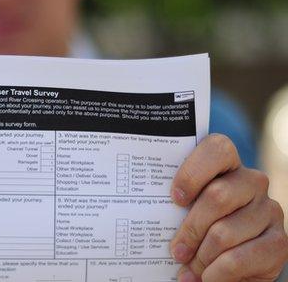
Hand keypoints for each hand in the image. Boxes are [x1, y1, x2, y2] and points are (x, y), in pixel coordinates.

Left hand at [170, 134, 287, 280]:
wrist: (232, 266)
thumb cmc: (199, 230)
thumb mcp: (185, 212)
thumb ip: (177, 204)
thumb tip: (144, 214)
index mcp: (227, 166)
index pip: (217, 149)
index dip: (193, 172)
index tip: (175, 199)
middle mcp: (252, 182)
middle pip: (217, 196)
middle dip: (190, 229)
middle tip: (176, 250)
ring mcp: (269, 210)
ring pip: (225, 232)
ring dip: (201, 257)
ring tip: (188, 270)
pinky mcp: (278, 242)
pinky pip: (241, 257)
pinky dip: (217, 272)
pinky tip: (206, 278)